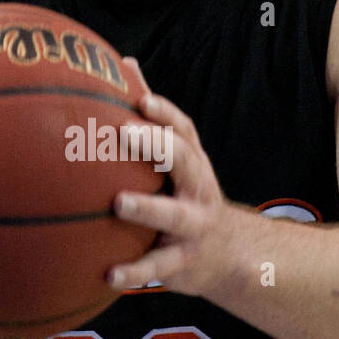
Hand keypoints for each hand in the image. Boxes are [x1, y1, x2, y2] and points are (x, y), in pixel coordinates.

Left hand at [108, 81, 230, 297]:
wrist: (230, 255)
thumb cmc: (187, 195)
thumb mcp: (179, 160)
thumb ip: (152, 118)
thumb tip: (124, 64)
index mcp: (193, 164)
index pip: (184, 131)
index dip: (165, 114)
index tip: (141, 99)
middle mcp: (198, 190)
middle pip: (185, 162)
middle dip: (158, 146)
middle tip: (124, 133)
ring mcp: (193, 227)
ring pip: (174, 215)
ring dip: (147, 207)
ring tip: (118, 203)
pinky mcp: (183, 263)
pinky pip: (158, 268)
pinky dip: (134, 272)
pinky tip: (109, 275)